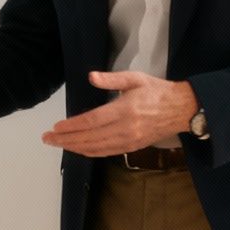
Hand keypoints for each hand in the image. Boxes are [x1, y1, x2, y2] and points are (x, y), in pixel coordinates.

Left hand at [42, 71, 196, 156]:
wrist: (181, 110)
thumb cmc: (157, 91)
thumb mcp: (135, 78)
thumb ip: (111, 79)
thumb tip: (91, 77)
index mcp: (125, 110)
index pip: (91, 121)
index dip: (71, 126)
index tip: (55, 127)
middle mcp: (125, 129)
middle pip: (89, 138)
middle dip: (66, 139)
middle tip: (47, 138)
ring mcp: (129, 141)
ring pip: (96, 148)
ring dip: (74, 147)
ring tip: (58, 144)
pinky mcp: (132, 148)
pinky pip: (106, 153)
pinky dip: (89, 152)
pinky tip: (79, 149)